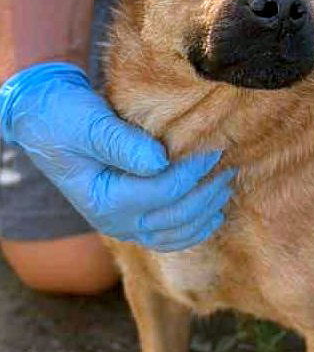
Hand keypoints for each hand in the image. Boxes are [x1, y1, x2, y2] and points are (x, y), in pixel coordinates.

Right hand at [0, 62, 233, 250]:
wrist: (46, 121)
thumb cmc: (64, 116)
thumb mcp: (87, 123)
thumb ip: (122, 143)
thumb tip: (161, 162)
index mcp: (102, 200)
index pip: (160, 192)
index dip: (191, 173)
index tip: (214, 151)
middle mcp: (114, 221)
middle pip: (174, 218)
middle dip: (206, 194)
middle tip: (228, 168)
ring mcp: (125, 224)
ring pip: (176, 234)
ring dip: (206, 212)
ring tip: (225, 186)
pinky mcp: (134, 218)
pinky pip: (170, 235)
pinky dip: (195, 227)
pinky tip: (214, 211)